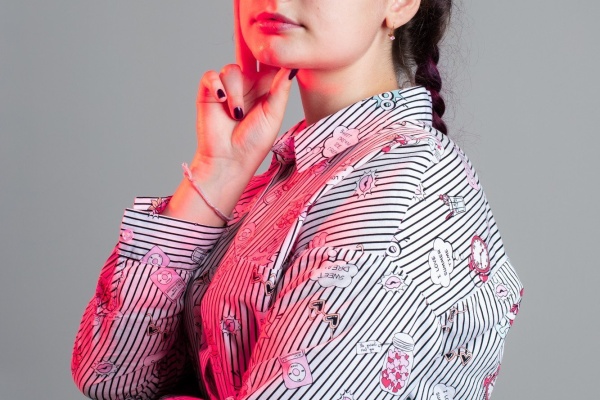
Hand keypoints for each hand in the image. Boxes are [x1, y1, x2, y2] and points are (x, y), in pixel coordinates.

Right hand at [162, 0, 296, 224]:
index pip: (269, 60)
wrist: (229, 160)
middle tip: (243, 4)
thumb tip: (290, 65)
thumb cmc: (253, 142)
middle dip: (247, 34)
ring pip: (233, 68)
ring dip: (237, 92)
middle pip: (248, 53)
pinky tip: (223, 103)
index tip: (274, 23)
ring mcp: (227, 86)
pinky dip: (219, 89)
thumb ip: (279, 88)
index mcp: (264, 87)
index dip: (271, 43)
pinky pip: (214, 76)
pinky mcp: (209, 90)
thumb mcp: (274, 113)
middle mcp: (246, 83)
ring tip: (238, 113)